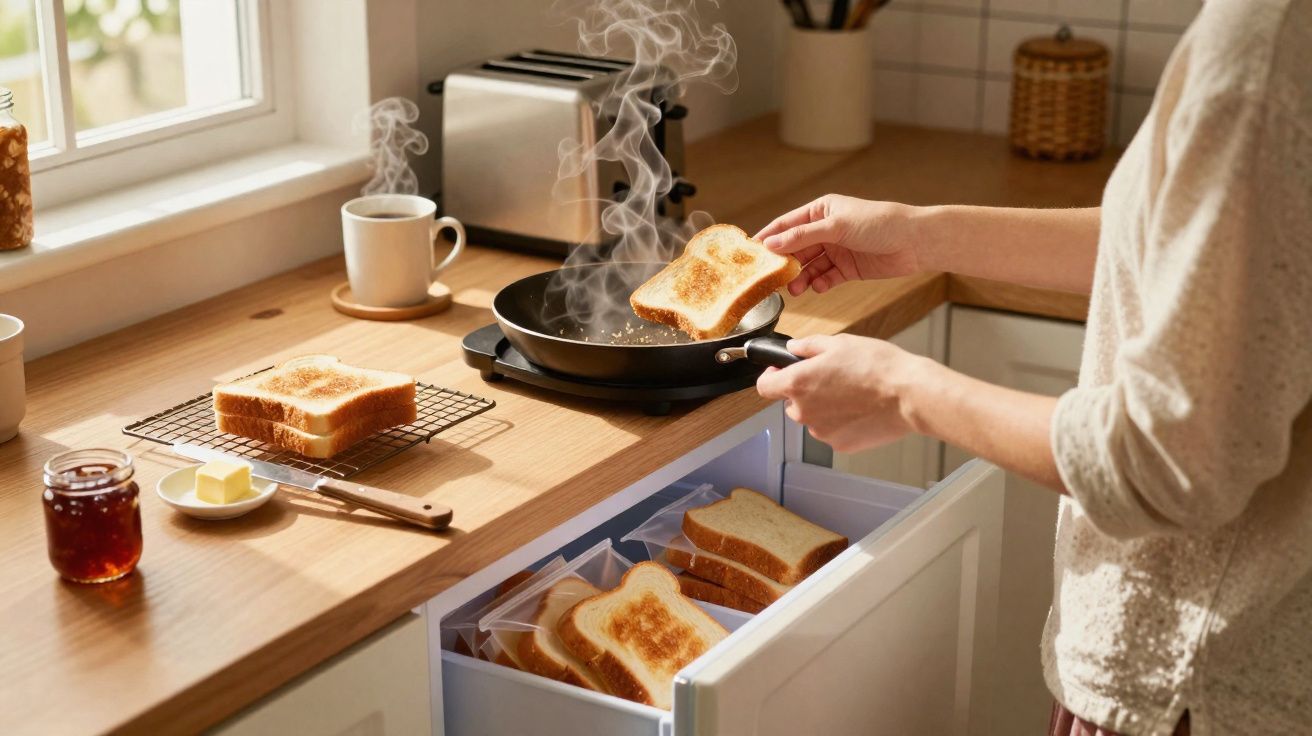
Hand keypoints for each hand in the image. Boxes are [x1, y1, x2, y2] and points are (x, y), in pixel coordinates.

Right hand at [755, 195, 921, 295]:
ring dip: (801, 278)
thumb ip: (803, 236)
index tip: (751, 253)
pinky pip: (826, 278)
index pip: (786, 224)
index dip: (768, 238)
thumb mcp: (837, 226)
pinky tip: (817, 288)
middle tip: (773, 279)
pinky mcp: (848, 268)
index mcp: (821, 211)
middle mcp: (826, 230)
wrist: (915, 242)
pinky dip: (820, 284)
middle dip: (785, 264)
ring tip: (795, 289)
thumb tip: (773, 243)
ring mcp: (837, 250)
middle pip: (796, 248)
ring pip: (810, 266)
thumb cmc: (880, 223)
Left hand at [756, 334, 926, 452]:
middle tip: (831, 378)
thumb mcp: (839, 343)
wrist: (908, 395)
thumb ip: (809, 346)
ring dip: (824, 408)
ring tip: (852, 393)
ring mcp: (821, 432)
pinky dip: (841, 422)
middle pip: (791, 404)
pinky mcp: (840, 445)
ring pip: (813, 418)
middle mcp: (804, 412)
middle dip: (804, 392)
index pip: (765, 386)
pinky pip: (833, 431)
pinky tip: (861, 408)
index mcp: (797, 384)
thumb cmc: (877, 367)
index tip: (781, 370)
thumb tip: (794, 348)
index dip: (771, 376)